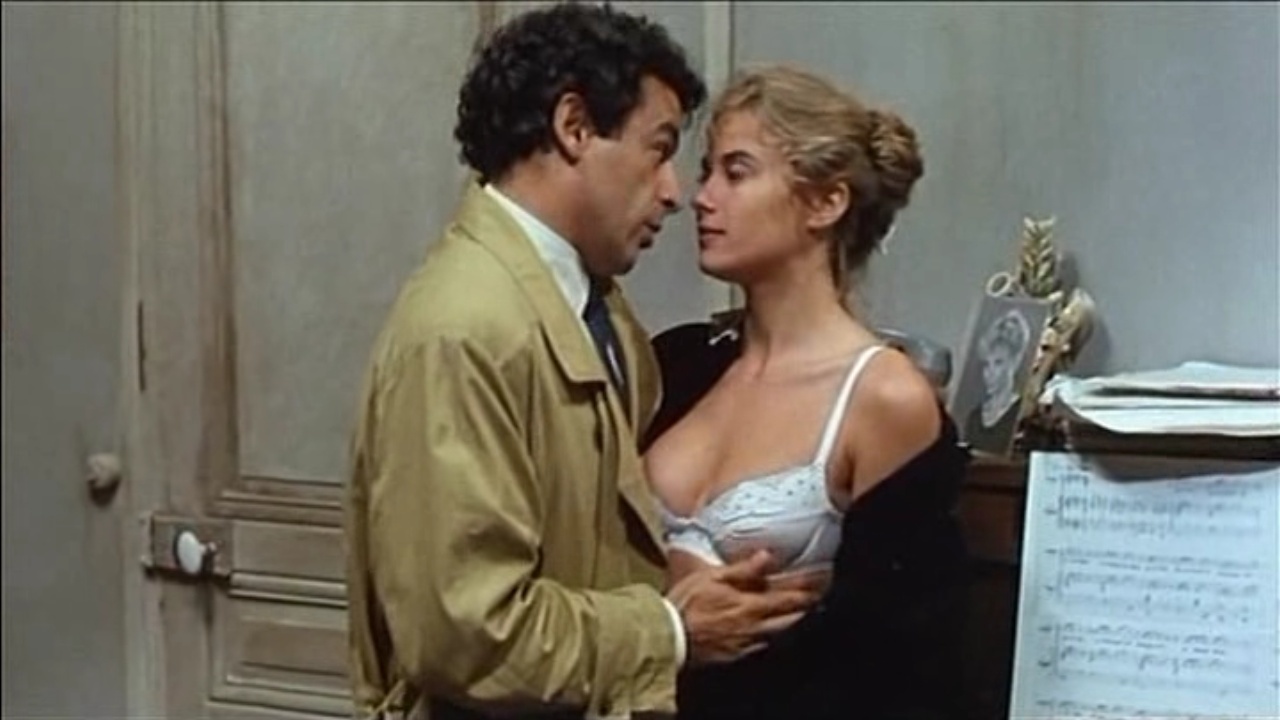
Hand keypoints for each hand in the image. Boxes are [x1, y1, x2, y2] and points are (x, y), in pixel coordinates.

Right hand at [665, 550, 824, 665]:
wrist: (669, 636)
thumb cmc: (686, 604)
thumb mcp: (711, 578)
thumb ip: (742, 569)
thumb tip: (767, 555)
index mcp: (750, 606)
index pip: (788, 598)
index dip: (808, 590)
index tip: (823, 580)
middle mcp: (755, 627)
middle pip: (791, 620)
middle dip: (808, 609)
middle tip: (820, 598)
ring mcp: (747, 643)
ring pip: (781, 635)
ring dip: (794, 624)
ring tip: (803, 614)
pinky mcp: (737, 655)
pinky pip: (764, 646)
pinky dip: (775, 638)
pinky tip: (774, 633)